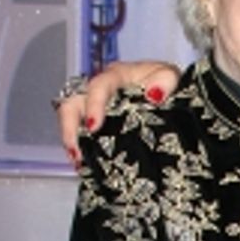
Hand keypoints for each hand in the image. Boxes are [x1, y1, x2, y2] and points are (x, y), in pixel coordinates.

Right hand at [57, 60, 181, 160]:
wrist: (166, 92)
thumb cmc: (163, 82)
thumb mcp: (169, 77)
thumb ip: (165, 81)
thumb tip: (155, 94)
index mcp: (116, 76)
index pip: (98, 87)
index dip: (93, 105)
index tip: (92, 126)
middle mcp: (98, 91)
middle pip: (72, 103)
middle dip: (69, 127)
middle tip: (77, 151)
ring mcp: (93, 107)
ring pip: (70, 120)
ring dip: (71, 140)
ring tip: (78, 160)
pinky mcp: (96, 124)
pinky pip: (80, 134)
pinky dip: (80, 148)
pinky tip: (83, 164)